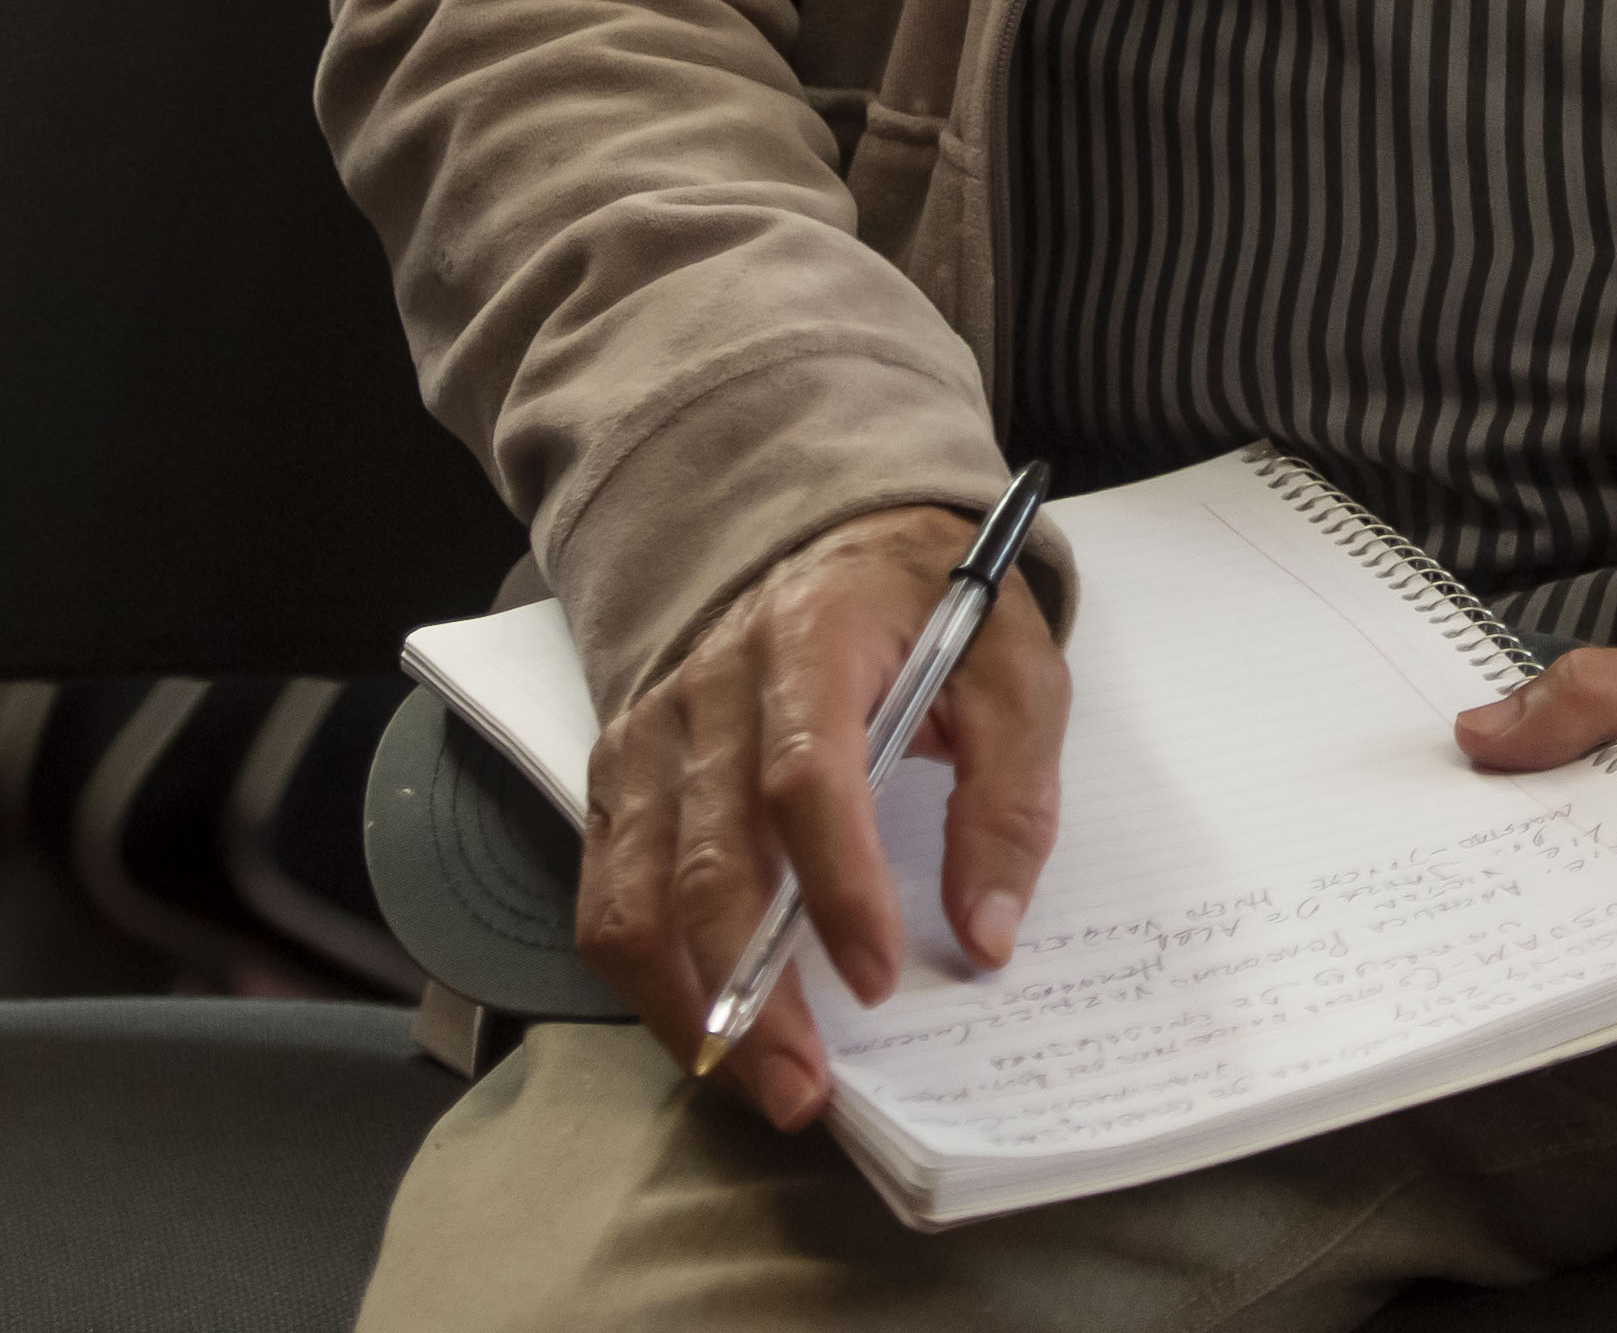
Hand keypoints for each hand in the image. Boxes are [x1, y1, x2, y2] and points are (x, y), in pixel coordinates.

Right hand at [574, 503, 1069, 1130]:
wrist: (828, 532)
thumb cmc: (928, 608)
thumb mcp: (1011, 667)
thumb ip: (1010, 797)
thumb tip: (988, 934)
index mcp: (814, 640)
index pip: (804, 776)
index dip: (836, 886)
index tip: (880, 977)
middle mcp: (711, 687)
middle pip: (705, 857)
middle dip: (752, 987)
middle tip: (807, 1084)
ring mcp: (651, 732)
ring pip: (632, 893)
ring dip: (686, 1005)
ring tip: (756, 1082)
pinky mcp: (619, 772)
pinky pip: (604, 893)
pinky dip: (643, 976)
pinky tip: (705, 1031)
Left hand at [1454, 635, 1616, 1039]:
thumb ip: (1597, 700)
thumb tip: (1480, 739)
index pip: (1616, 948)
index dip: (1531, 908)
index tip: (1464, 869)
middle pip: (1609, 967)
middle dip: (1536, 906)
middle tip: (1467, 854)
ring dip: (1567, 905)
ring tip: (1507, 851)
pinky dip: (1603, 905)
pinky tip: (1566, 859)